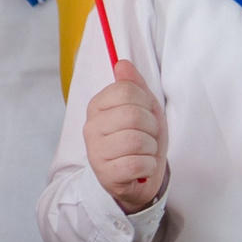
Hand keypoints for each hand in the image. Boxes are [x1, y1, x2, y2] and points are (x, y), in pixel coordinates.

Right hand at [85, 59, 167, 213]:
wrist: (137, 178)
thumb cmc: (140, 140)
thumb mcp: (143, 109)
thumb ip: (133, 86)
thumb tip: (122, 63)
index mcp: (97, 105)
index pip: (126, 90)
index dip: (146, 102)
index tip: (145, 114)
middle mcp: (91, 126)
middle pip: (133, 115)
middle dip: (151, 128)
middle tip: (147, 137)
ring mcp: (95, 151)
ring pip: (136, 140)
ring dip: (150, 148)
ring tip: (144, 152)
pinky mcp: (105, 174)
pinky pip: (137, 164)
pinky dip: (148, 166)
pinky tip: (142, 168)